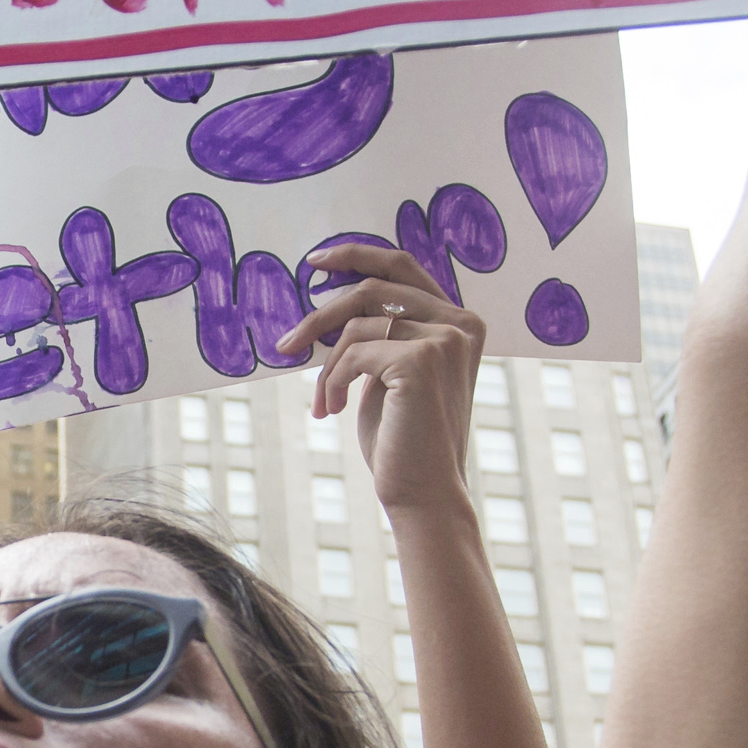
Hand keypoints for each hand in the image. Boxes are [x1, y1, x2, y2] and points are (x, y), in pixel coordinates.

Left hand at [273, 242, 482, 521]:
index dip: (357, 254)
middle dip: (322, 313)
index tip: (316, 262)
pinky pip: (353, 354)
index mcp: (460, 322)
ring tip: (325, 402)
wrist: (423, 493)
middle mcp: (459, 323)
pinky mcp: (421, 360)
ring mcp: (444, 339)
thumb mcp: (392, 374)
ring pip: (357, 327)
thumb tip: (332, 306)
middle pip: (373, 288)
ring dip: (328, 367)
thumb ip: (382, 334)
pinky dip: (333, 382)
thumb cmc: (403, 439)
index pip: (403, 267)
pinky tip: (334, 410)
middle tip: (287, 342)